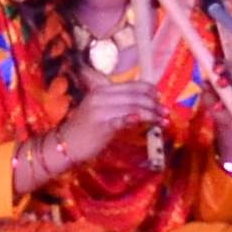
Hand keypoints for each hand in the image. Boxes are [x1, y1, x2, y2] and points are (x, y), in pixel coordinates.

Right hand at [28, 70, 158, 186]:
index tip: (159, 96)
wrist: (65, 145)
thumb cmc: (84, 130)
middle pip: (134, 95)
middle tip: (165, 110)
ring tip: (164, 120)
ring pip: (133, 106)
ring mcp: (101, 109)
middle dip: (153, 102)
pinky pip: (127, 119)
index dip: (147, 89)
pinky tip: (152, 123)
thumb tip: (141, 106)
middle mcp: (100, 96)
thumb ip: (117, 105)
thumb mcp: (99, 111)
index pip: (129, 85)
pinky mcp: (103, 124)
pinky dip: (142, 119)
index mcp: (99, 89)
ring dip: (152, 113)